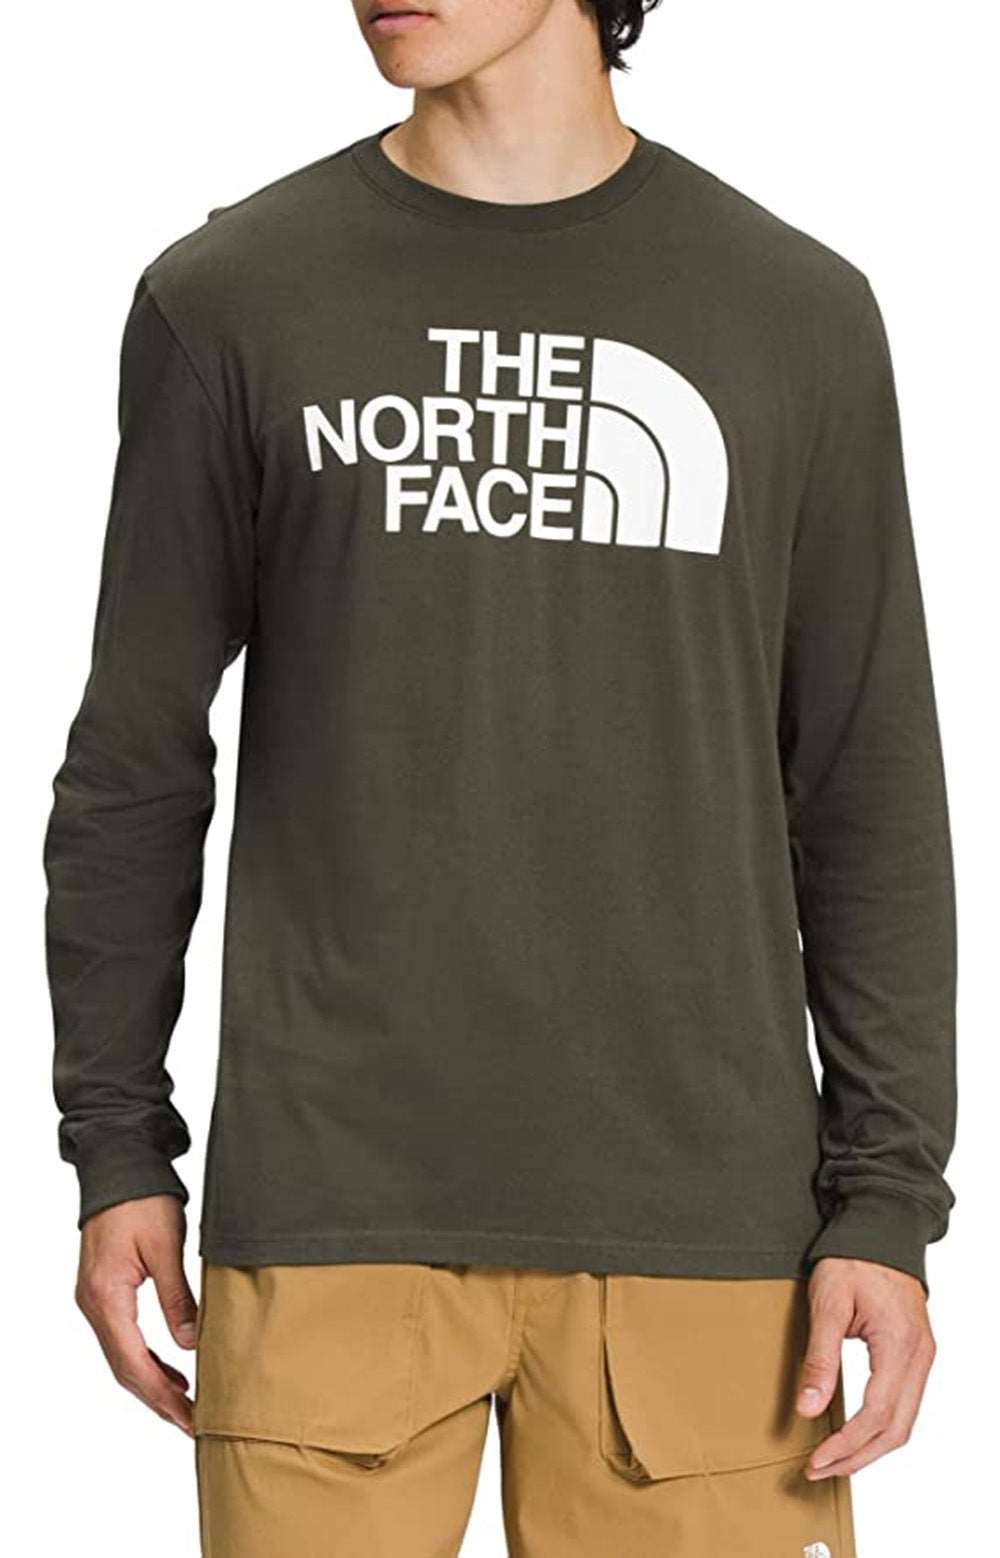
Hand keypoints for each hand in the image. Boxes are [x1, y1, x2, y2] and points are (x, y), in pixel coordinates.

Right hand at [76, 1194, 195, 1434]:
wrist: (118, 1167)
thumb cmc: (142, 1199)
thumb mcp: (166, 1247)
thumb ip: (177, 1298)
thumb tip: (191, 1344)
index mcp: (107, 1296)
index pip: (134, 1362)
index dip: (163, 1394)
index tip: (190, 1416)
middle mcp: (94, 1304)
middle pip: (124, 1368)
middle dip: (158, 1399)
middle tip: (191, 1424)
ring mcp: (95, 1300)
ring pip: (121, 1357)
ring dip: (151, 1383)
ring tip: (185, 1404)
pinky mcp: (104, 1293)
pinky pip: (122, 1339)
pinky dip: (145, 1360)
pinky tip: (170, 1368)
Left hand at [797, 1256, 935, 1478]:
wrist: (881, 1228)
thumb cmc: (853, 1259)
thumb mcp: (827, 1304)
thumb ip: (819, 1358)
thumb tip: (807, 1409)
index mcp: (899, 1347)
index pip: (875, 1415)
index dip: (845, 1445)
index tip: (815, 1460)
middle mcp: (919, 1358)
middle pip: (895, 1430)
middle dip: (857, 1457)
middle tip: (819, 1468)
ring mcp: (922, 1357)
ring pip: (904, 1422)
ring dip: (870, 1447)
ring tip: (834, 1458)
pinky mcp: (917, 1354)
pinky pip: (905, 1404)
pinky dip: (881, 1427)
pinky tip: (855, 1432)